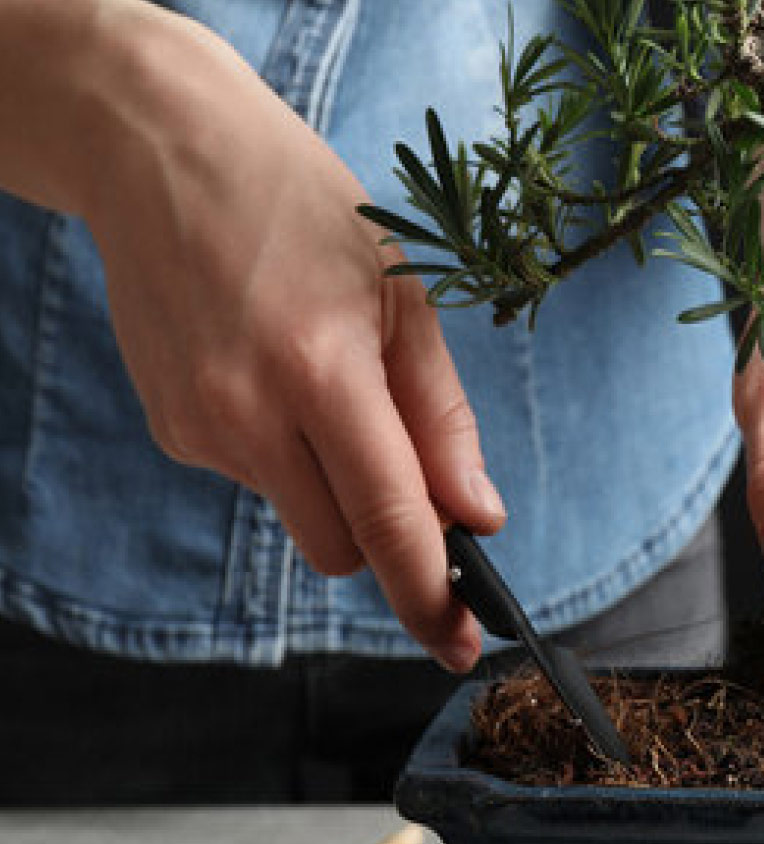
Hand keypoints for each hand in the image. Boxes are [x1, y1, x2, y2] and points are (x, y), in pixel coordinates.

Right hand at [76, 5, 501, 670]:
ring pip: (299, 517)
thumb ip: (442, 418)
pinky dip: (287, 452)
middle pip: (342, 548)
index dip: (429, 593)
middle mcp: (247, 412)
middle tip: (408, 461)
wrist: (161, 152)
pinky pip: (258, 479)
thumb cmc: (304, 210)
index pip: (388, 519)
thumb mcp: (405, 294)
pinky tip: (274, 370)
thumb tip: (477, 517)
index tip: (462, 646)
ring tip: (325, 376)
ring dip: (335, 484)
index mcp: (320, 370)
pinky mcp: (171, 430)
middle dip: (388, 534)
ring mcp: (197, 428)